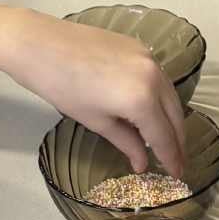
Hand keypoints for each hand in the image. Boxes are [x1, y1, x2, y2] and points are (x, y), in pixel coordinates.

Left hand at [4, 14, 186, 177]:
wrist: (41, 44)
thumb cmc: (62, 88)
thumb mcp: (96, 121)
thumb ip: (126, 142)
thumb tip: (142, 163)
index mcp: (142, 99)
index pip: (164, 136)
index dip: (171, 158)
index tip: (178, 175)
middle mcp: (154, 77)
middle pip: (175, 114)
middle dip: (177, 140)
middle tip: (176, 162)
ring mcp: (149, 58)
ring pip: (170, 95)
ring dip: (171, 118)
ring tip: (166, 139)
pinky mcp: (140, 47)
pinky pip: (159, 78)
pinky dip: (160, 97)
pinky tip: (152, 109)